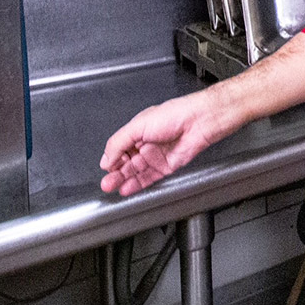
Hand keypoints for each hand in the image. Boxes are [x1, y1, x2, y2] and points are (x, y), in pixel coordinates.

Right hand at [100, 93, 215, 196]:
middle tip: (106, 182)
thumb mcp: (137, 125)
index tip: (107, 167)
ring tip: (111, 186)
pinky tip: (127, 189)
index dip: (112, 159)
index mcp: (138, 131)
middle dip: (115, 173)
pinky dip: (138, 185)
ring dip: (123, 180)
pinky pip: (150, 178)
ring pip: (136, 172)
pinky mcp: (167, 167)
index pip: (119, 149)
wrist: (198, 122)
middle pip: (126, 162)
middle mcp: (146, 144)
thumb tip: (106, 159)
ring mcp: (156, 156)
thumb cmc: (174, 115)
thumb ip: (119, 143)